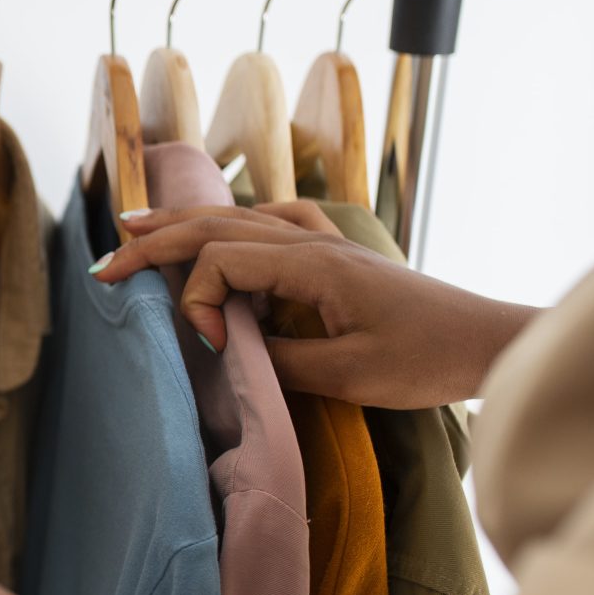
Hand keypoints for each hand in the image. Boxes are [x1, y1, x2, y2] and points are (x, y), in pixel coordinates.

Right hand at [93, 203, 536, 408]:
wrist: (488, 342)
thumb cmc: (427, 361)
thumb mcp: (348, 375)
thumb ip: (279, 361)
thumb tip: (227, 351)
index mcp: (313, 266)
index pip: (223, 261)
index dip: (197, 299)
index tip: (206, 346)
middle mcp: (313, 242)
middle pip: (217, 227)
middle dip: (156, 243)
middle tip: (106, 265)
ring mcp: (325, 242)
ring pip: (238, 219)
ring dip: (183, 225)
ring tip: (135, 228)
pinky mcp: (336, 254)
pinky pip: (271, 222)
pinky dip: (232, 222)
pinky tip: (221, 228)